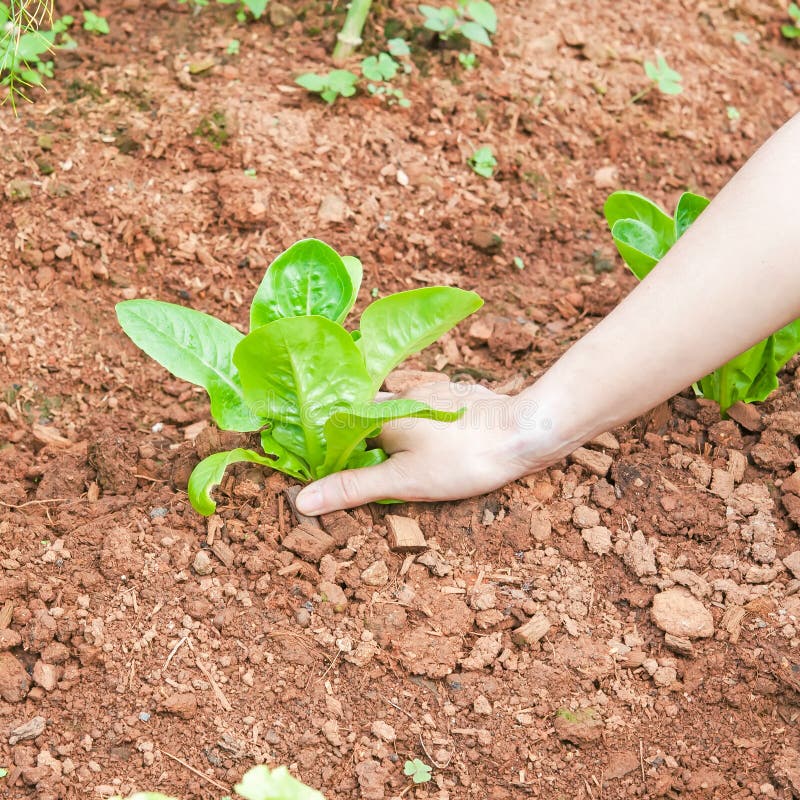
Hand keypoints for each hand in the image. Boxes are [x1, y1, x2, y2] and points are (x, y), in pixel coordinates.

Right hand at [295, 381, 541, 514]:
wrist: (525, 432)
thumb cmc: (463, 459)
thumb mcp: (403, 481)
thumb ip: (353, 487)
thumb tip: (303, 499)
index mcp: (378, 412)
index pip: (337, 430)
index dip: (331, 454)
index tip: (331, 477)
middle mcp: (400, 395)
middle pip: (366, 420)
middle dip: (362, 447)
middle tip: (369, 476)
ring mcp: (430, 392)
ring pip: (397, 415)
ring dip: (392, 437)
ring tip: (402, 465)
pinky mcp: (455, 396)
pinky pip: (424, 412)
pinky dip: (419, 430)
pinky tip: (434, 448)